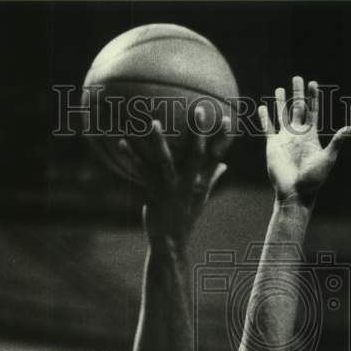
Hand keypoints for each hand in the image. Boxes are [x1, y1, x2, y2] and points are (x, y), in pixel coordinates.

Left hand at [119, 106, 229, 248]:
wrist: (170, 241)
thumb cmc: (185, 217)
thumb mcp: (201, 198)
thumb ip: (211, 178)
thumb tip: (224, 164)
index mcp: (201, 183)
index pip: (216, 158)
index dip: (223, 139)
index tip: (229, 118)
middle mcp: (189, 184)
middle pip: (196, 155)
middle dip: (199, 132)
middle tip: (200, 109)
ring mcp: (171, 189)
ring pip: (167, 161)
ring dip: (160, 141)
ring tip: (154, 123)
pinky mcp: (154, 193)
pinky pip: (141, 171)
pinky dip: (131, 156)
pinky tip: (122, 142)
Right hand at [258, 77, 350, 205]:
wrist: (295, 193)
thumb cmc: (314, 179)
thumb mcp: (327, 158)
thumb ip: (336, 142)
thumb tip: (350, 128)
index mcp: (311, 135)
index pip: (313, 111)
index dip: (314, 97)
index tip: (314, 83)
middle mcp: (298, 134)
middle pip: (298, 108)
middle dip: (298, 93)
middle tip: (297, 77)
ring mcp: (285, 139)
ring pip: (282, 115)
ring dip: (281, 102)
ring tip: (279, 88)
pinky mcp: (272, 146)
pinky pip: (267, 128)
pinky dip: (265, 118)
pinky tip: (262, 108)